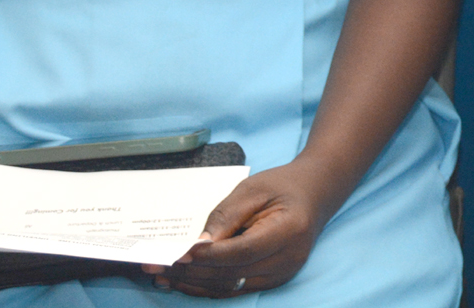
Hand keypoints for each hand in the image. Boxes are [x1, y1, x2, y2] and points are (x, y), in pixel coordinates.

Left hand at [145, 162, 330, 297]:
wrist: (316, 192)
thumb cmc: (283, 185)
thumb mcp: (253, 189)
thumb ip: (226, 217)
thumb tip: (197, 246)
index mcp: (290, 230)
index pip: (243, 251)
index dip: (210, 256)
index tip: (179, 253)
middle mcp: (288, 258)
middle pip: (233, 273)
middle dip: (192, 271)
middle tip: (157, 265)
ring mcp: (282, 274)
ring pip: (230, 286)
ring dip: (194, 284)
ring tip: (162, 277)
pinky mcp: (272, 280)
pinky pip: (235, 288)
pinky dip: (207, 287)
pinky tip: (184, 281)